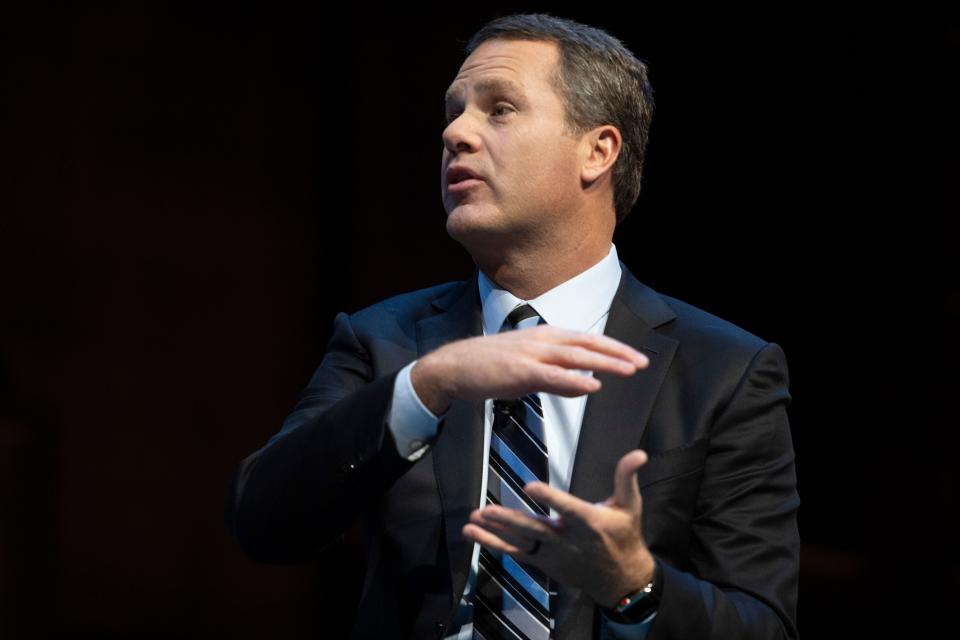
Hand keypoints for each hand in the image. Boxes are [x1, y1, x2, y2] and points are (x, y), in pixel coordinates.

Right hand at [410, 324, 648, 414]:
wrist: (452, 367)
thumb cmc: (487, 367)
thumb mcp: (527, 369)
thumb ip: (555, 376)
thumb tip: (582, 384)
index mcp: (544, 336)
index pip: (586, 339)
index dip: (613, 347)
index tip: (634, 356)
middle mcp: (541, 340)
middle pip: (588, 344)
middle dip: (618, 353)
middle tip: (643, 362)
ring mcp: (530, 354)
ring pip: (576, 356)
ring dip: (605, 363)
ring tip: (629, 370)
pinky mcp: (519, 371)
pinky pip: (552, 376)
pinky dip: (574, 381)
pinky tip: (591, 386)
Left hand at [462, 449, 654, 608]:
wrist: (621, 580)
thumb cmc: (624, 537)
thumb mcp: (630, 506)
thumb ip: (627, 478)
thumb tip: (639, 453)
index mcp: (589, 523)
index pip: (567, 509)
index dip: (549, 498)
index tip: (530, 486)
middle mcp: (567, 540)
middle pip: (535, 530)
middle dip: (509, 520)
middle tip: (486, 510)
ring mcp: (552, 554)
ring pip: (520, 543)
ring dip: (495, 532)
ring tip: (473, 520)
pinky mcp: (543, 562)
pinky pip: (515, 554)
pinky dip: (494, 544)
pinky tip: (473, 534)